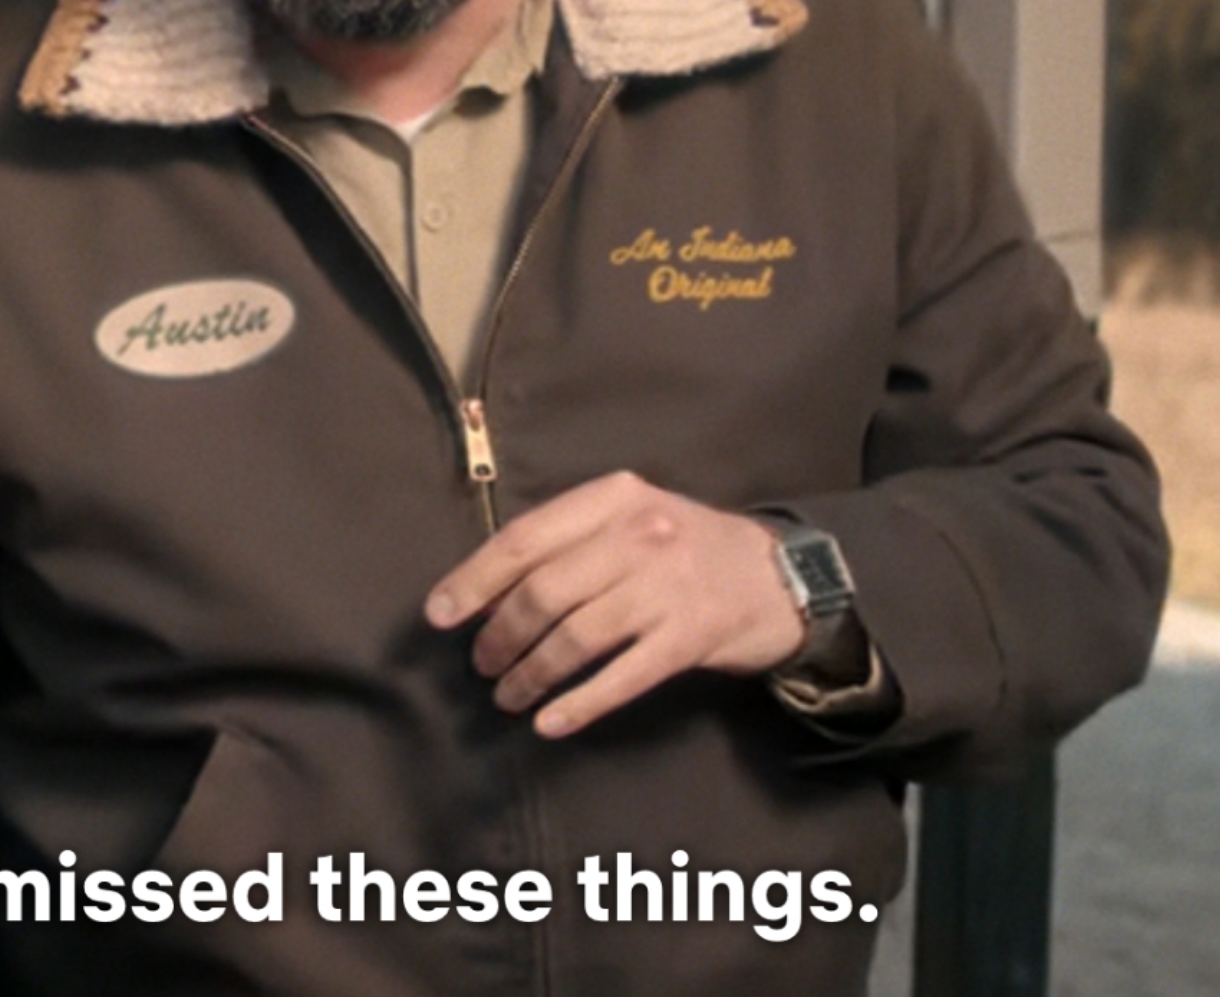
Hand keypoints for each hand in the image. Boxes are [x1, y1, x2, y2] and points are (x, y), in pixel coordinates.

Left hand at [424, 473, 806, 738]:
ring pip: (576, 636)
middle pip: (545, 591)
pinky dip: (579, 703)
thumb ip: (571, 540)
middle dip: (500, 634)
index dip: (475, 579)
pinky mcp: (690, 639)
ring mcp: (666, 588)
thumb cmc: (687, 547)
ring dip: (531, 673)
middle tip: (480, 665)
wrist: (780, 575)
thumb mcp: (632, 518)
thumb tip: (490, 586)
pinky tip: (550, 722)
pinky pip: (621, 677)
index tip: (439, 614)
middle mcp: (638, 535)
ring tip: (507, 696)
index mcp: (613, 498)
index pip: (525, 538)